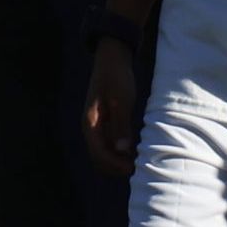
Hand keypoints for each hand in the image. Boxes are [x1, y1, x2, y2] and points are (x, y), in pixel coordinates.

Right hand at [84, 32, 144, 168]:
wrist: (112, 58)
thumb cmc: (116, 77)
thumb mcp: (121, 100)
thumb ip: (121, 125)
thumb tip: (122, 150)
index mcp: (90, 123)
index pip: (99, 153)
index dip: (114, 164)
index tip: (132, 168)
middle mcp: (90, 128)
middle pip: (98, 158)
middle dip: (114, 166)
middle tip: (136, 167)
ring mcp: (96, 126)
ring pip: (103, 153)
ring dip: (116, 160)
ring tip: (136, 161)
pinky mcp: (104, 122)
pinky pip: (108, 144)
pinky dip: (118, 152)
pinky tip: (133, 151)